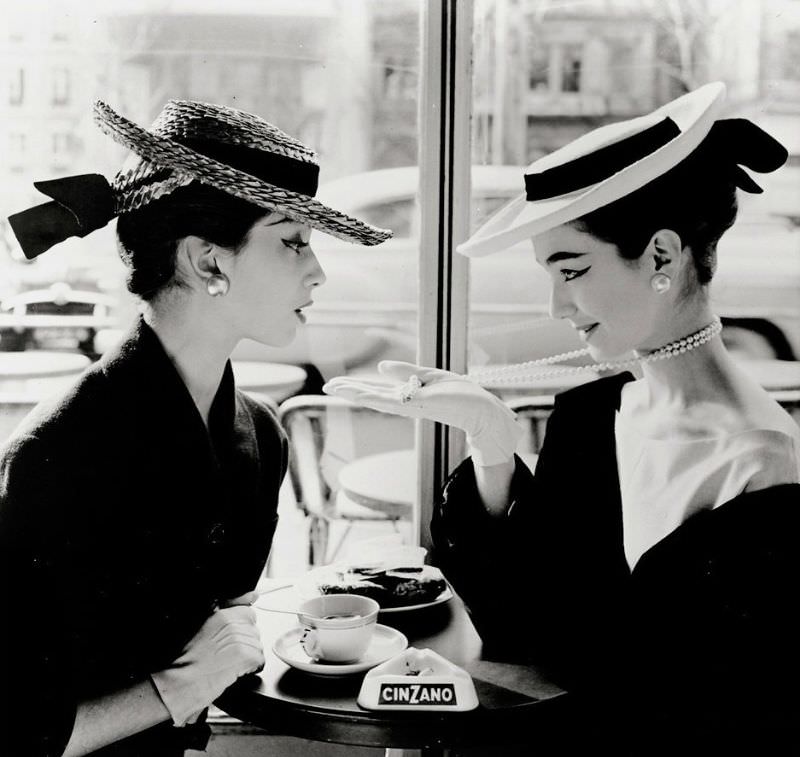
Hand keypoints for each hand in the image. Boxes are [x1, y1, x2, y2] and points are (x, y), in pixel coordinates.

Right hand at [151, 606, 263, 726]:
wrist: (181, 684)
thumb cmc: (187, 660)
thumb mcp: (203, 626)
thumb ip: (229, 606)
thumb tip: (254, 594)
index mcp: (221, 614)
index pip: (248, 613)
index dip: (241, 630)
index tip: (231, 640)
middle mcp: (231, 623)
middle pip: (254, 631)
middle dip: (245, 644)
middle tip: (226, 655)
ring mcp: (239, 638)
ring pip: (258, 646)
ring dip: (248, 657)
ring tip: (227, 664)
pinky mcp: (246, 656)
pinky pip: (260, 661)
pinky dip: (251, 669)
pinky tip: (234, 672)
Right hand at [323, 361, 521, 465]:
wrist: (480, 407)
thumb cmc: (459, 393)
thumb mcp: (428, 376)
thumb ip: (405, 371)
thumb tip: (380, 367)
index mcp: (407, 395)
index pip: (377, 390)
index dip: (357, 386)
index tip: (338, 383)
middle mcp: (405, 402)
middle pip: (371, 395)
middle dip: (349, 391)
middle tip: (326, 386)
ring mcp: (410, 405)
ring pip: (376, 399)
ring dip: (355, 393)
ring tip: (335, 388)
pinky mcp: (419, 403)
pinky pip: (391, 399)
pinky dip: (373, 396)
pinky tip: (359, 393)